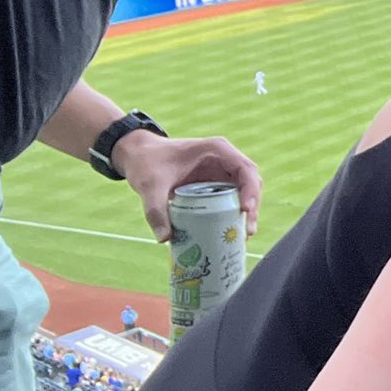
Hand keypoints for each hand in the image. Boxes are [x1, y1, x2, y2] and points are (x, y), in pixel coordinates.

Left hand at [110, 130, 261, 241]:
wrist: (139, 156)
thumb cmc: (147, 162)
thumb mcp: (150, 185)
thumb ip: (155, 210)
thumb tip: (164, 239)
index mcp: (216, 150)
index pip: (244, 169)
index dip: (250, 189)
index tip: (245, 210)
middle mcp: (225, 159)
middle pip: (250, 182)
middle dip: (252, 207)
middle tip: (247, 231)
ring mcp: (221, 171)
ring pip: (245, 191)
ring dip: (247, 213)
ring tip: (243, 236)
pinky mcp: (215, 183)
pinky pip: (232, 198)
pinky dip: (234, 214)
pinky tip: (231, 231)